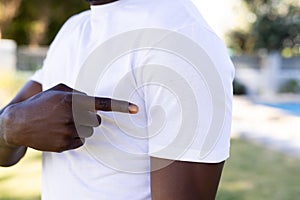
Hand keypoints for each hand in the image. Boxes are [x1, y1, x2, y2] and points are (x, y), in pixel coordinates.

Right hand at [0, 84, 137, 152]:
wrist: (18, 123)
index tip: (135, 109)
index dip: (120, 106)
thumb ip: (78, 94)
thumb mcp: (58, 90)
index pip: (102, 104)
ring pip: (89, 132)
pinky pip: (81, 142)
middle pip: (96, 121)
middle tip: (73, 115)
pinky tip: (60, 132)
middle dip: (89, 118)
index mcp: (72, 101)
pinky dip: (74, 137)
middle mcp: (72, 117)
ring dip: (81, 128)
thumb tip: (93, 103)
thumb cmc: (41, 103)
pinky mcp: (65, 145)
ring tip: (63, 123)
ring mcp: (68, 133)